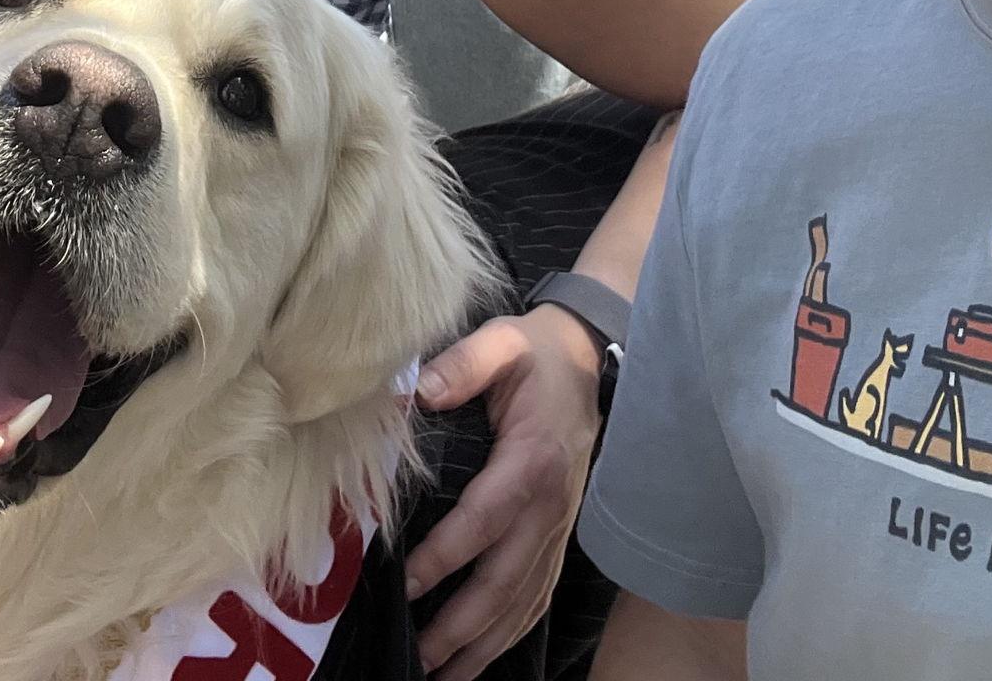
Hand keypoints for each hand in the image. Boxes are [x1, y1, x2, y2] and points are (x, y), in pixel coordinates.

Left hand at [406, 305, 603, 680]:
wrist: (584, 359)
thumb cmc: (534, 355)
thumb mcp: (500, 342)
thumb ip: (462, 365)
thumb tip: (419, 394)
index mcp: (531, 460)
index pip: (484, 520)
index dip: (446, 557)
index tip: (407, 583)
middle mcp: (549, 506)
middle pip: (506, 579)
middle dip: (462, 624)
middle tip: (419, 653)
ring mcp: (558, 527)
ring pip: (523, 599)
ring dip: (485, 642)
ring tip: (443, 672)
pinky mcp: (558, 535)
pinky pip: (538, 594)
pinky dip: (512, 631)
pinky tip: (484, 653)